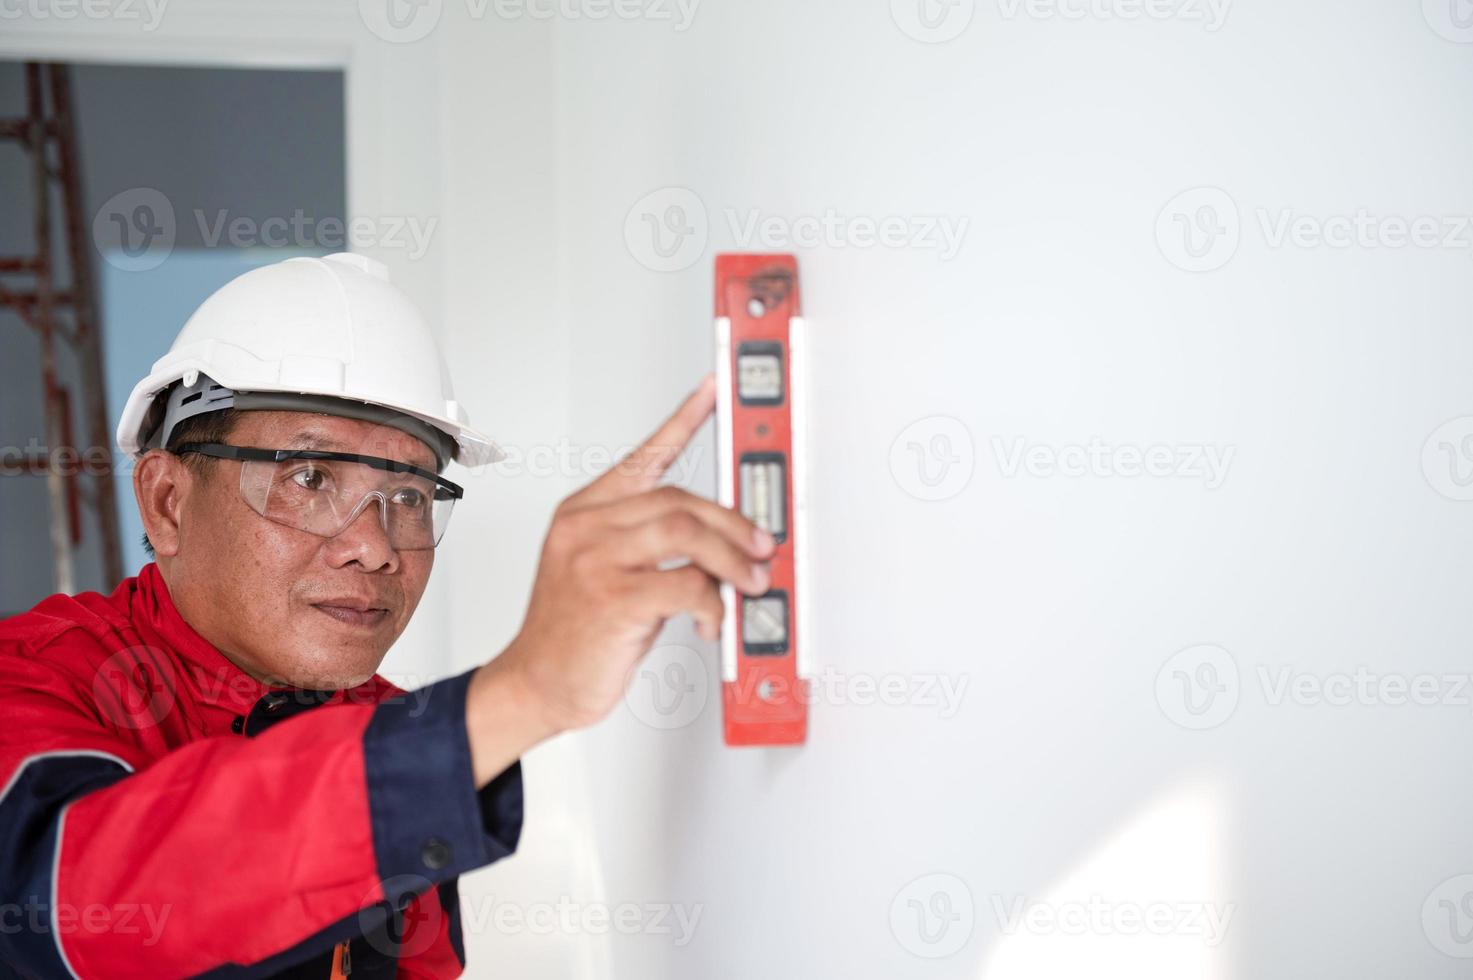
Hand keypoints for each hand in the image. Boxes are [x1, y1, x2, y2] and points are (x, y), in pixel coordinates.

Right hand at [466, 375, 775, 780]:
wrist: (536, 683)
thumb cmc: (575, 632)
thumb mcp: (606, 573)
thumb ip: (654, 549)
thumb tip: (723, 546)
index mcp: (584, 512)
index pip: (643, 455)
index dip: (684, 419)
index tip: (714, 390)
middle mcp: (586, 528)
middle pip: (679, 499)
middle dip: (734, 525)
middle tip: (762, 550)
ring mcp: (595, 561)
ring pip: (687, 533)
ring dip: (733, 559)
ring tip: (751, 582)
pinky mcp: (612, 600)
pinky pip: (686, 585)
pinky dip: (713, 603)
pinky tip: (710, 621)